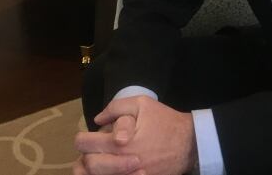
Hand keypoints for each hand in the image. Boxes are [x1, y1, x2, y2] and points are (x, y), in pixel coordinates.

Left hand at [76, 96, 196, 174]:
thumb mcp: (143, 104)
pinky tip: (112, 169)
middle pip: (88, 165)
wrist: (189, 144)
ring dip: (95, 169)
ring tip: (100, 160)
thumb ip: (116, 107)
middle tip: (94, 150)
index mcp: (119, 143)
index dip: (82, 139)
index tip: (87, 137)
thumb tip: (98, 119)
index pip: (85, 144)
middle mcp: (120, 162)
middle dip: (87, 155)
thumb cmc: (165, 122)